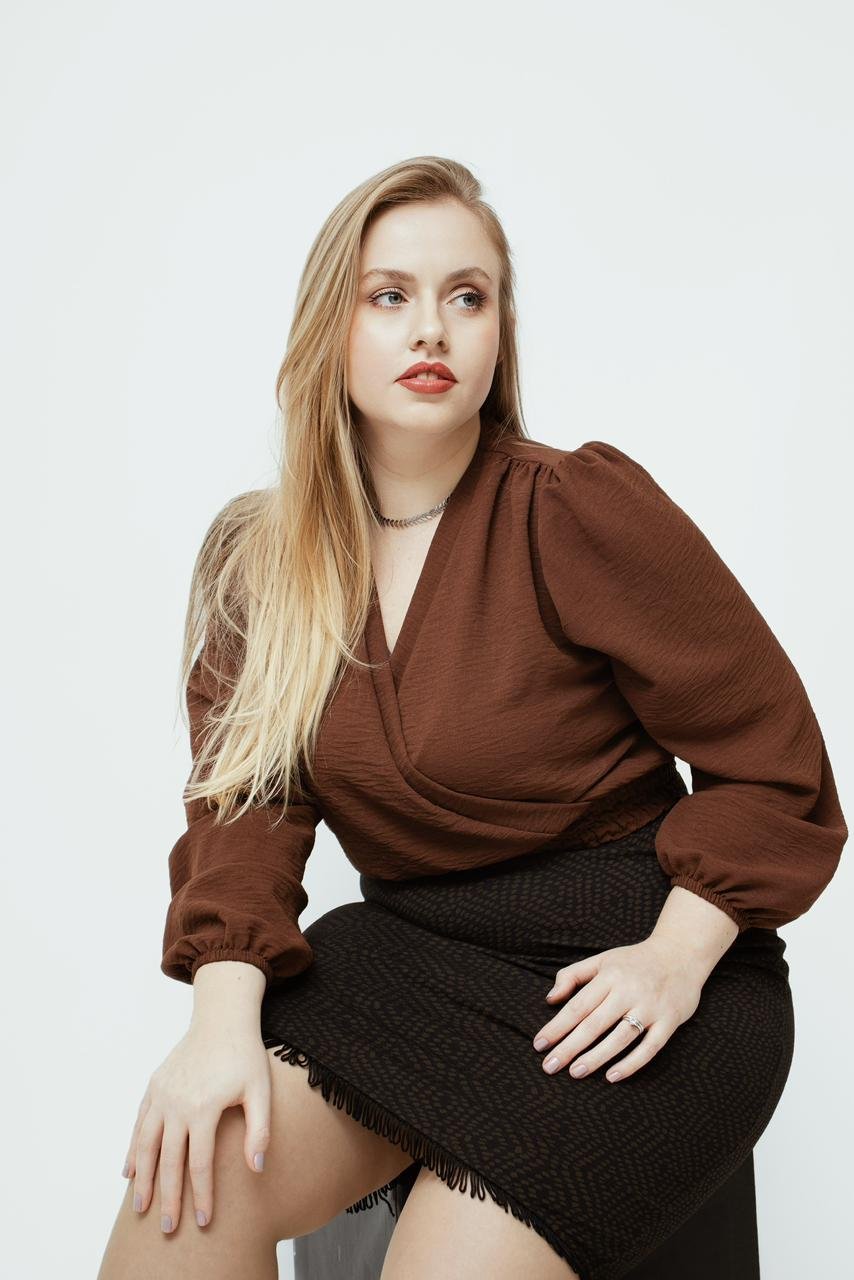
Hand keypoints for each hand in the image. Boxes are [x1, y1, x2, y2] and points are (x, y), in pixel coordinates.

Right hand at [120, 1023, 271, 1231]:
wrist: (222, 1019)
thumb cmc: (245, 1056)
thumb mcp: (260, 1091)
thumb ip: (259, 1130)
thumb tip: (255, 1169)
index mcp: (203, 1108)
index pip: (200, 1163)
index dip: (201, 1195)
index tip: (202, 1220)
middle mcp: (176, 1103)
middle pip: (167, 1161)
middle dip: (167, 1198)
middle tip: (168, 1228)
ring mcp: (161, 1094)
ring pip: (145, 1145)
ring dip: (142, 1178)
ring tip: (140, 1207)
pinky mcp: (154, 1086)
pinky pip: (139, 1123)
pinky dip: (133, 1149)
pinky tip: (130, 1170)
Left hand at [531, 937, 705, 1082]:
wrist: (681, 953)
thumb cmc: (635, 961)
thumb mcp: (602, 959)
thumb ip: (573, 975)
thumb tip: (550, 999)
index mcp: (610, 975)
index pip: (578, 1006)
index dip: (557, 1026)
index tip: (539, 1044)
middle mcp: (629, 991)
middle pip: (594, 1024)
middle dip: (569, 1047)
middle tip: (549, 1066)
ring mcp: (651, 1007)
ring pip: (620, 1037)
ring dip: (596, 1057)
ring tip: (575, 1073)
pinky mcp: (670, 1020)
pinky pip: (650, 1047)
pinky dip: (631, 1063)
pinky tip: (612, 1076)